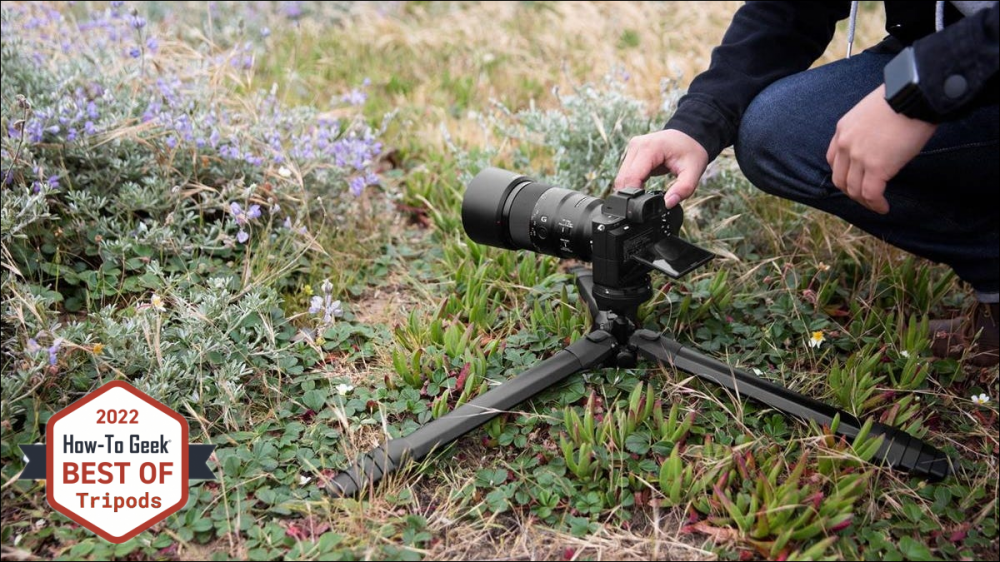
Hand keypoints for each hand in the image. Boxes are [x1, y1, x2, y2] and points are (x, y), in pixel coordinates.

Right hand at [615, 129, 708, 207]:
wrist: (690, 135)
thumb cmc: (692, 151)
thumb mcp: (694, 171)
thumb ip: (683, 189)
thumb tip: (668, 204)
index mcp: (650, 148)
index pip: (631, 177)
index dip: (634, 196)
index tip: (643, 208)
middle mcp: (637, 146)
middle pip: (623, 178)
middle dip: (631, 195)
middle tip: (645, 206)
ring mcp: (633, 148)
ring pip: (622, 177)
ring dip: (630, 190)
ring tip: (645, 196)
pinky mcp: (632, 153)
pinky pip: (625, 173)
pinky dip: (632, 184)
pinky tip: (643, 188)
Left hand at [826, 84, 936, 213]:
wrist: (914, 95)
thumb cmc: (902, 98)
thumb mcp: (871, 111)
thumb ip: (866, 130)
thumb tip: (878, 143)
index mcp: (843, 129)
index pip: (834, 160)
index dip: (844, 174)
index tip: (855, 180)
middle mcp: (845, 144)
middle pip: (840, 179)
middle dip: (851, 191)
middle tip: (866, 197)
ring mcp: (859, 157)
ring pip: (854, 190)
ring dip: (864, 201)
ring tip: (876, 205)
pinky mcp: (877, 167)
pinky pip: (871, 194)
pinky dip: (876, 204)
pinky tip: (884, 207)